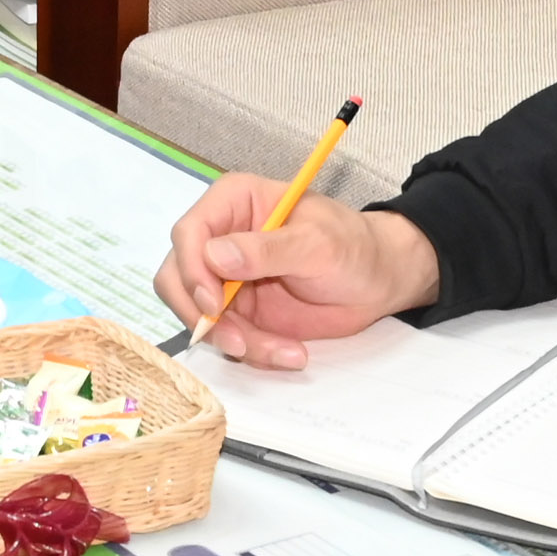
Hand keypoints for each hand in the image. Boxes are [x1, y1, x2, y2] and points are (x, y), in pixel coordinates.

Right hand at [155, 175, 439, 365]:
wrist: (378, 281)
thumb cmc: (354, 246)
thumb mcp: (318, 244)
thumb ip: (267, 249)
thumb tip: (214, 257)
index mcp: (233, 203)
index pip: (188, 233)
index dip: (192, 271)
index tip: (215, 305)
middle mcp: (219, 238)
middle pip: (178, 277)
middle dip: (203, 316)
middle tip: (238, 341)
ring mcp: (224, 278)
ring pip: (198, 314)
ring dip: (233, 340)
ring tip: (282, 351)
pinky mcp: (237, 311)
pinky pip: (225, 336)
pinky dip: (252, 351)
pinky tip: (289, 353)